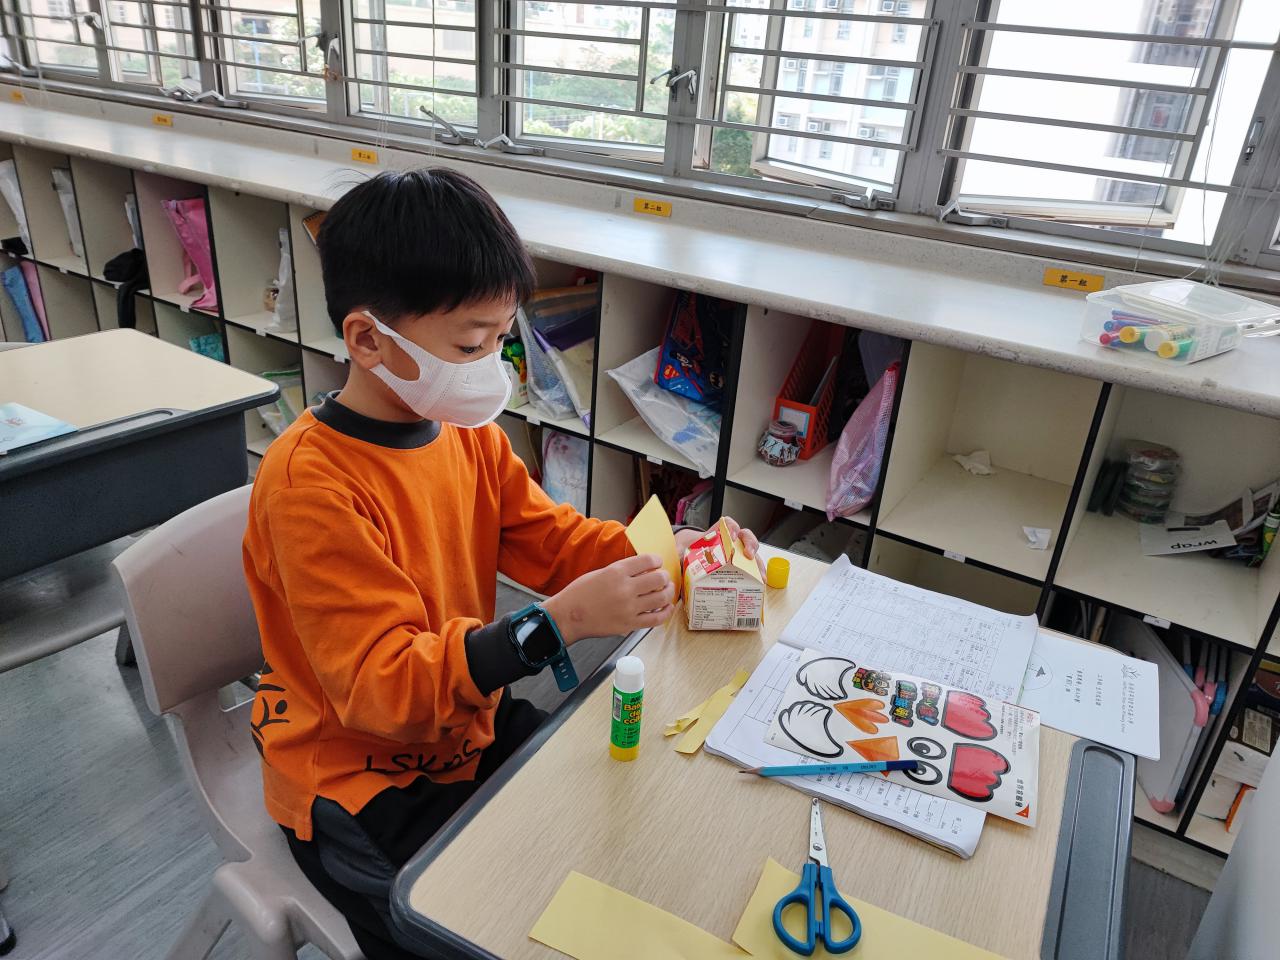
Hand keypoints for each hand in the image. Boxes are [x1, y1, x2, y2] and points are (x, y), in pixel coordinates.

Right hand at [543, 554, 674, 644]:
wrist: (568, 616)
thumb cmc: (580, 594)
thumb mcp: (600, 573)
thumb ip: (622, 571)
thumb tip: (644, 569)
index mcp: (616, 572)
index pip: (648, 560)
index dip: (657, 560)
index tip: (658, 562)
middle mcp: (625, 589)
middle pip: (659, 578)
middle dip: (665, 576)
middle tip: (664, 577)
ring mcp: (629, 608)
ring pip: (661, 598)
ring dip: (668, 592)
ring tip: (667, 590)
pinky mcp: (629, 624)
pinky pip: (656, 619)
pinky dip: (666, 612)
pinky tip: (667, 608)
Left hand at [675, 517, 764, 574]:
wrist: (688, 559)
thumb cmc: (687, 552)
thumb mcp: (682, 550)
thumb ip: (680, 551)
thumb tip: (677, 556)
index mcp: (717, 534)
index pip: (728, 524)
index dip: (732, 527)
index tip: (732, 535)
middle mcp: (730, 543)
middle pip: (746, 537)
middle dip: (751, 544)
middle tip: (748, 554)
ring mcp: (736, 555)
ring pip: (752, 554)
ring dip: (758, 563)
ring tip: (760, 575)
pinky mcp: (739, 569)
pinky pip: (751, 569)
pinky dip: (757, 576)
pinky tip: (760, 583)